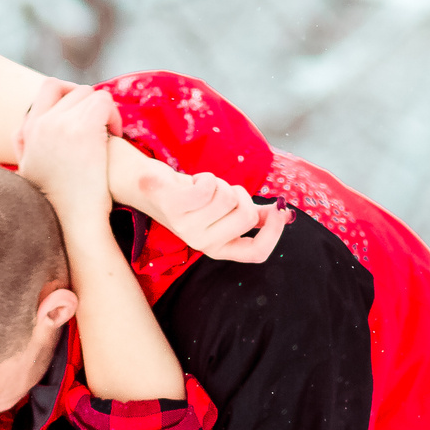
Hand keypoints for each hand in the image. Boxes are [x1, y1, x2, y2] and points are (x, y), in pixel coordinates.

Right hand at [15, 85, 116, 219]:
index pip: (47, 90)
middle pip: (69, 89)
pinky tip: (116, 136)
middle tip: (100, 126)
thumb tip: (22, 133)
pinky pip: (103, 101)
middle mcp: (40, 124)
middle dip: (87, 104)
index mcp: (26, 132)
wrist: (75, 225)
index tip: (83, 117)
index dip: (70, 97)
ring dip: (102, 110)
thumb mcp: (29, 175)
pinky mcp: (84, 128)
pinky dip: (113, 115)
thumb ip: (25, 149)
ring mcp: (60, 124)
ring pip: (88, 94)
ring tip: (109, 134)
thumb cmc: (58, 209)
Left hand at [133, 162, 287, 263]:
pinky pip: (209, 187)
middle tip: (220, 191)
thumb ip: (254, 215)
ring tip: (201, 187)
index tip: (280, 209)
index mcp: (217, 247)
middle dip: (240, 194)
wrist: (145, 185)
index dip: (274, 232)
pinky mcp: (174, 207)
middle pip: (247, 216)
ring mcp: (186, 228)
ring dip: (219, 183)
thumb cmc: (189, 196)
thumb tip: (284, 214)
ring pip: (228, 198)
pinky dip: (206, 177)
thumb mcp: (222, 209)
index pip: (255, 253)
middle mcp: (202, 243)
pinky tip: (191, 182)